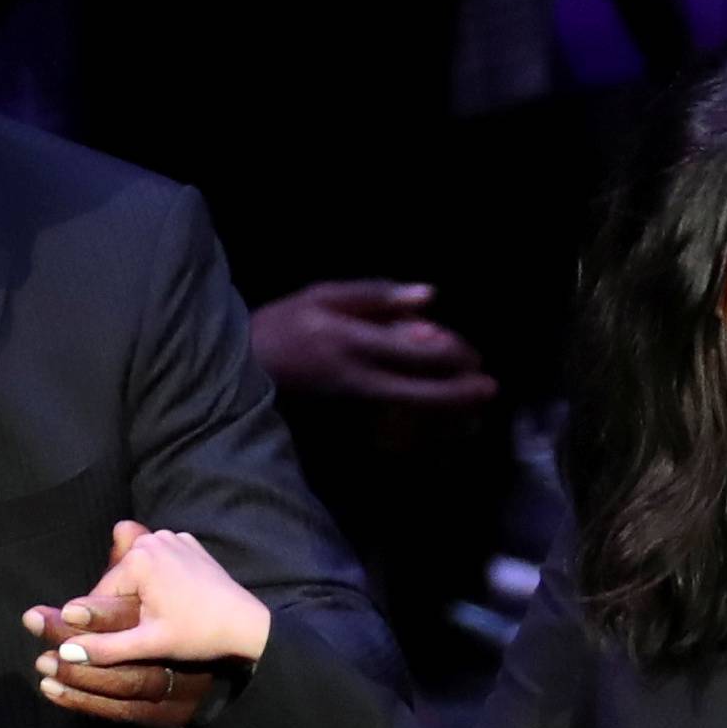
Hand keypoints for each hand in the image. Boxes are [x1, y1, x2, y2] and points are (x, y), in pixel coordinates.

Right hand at [37, 519, 269, 681]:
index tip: (121, 640)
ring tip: (161, 616)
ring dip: (141, 592)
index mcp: (138, 560)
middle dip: (124, 605)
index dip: (103, 623)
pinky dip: (160, 578)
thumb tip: (63, 654)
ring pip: (138, 570)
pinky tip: (175, 600)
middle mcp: (153, 539)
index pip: (100, 595)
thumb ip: (103, 648)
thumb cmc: (197, 635)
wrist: (246, 625)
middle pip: (119, 578)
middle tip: (147, 629)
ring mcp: (173, 537)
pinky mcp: (189, 542)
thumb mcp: (147, 644)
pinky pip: (160, 560)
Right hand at [250, 280, 497, 409]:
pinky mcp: (342, 422)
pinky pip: (390, 432)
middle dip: (459, 396)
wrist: (238, 368)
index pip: (417, 351)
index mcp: (355, 340)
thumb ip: (378, 296)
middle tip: (488, 393)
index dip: (454, 356)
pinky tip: (437, 429)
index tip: (476, 358)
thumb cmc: (283, 324)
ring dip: (445, 419)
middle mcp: (357, 378)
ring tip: (474, 417)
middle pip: (420, 393)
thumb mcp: (324, 295)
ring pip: (409, 418)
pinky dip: (418, 431)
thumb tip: (431, 298)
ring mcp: (350, 406)